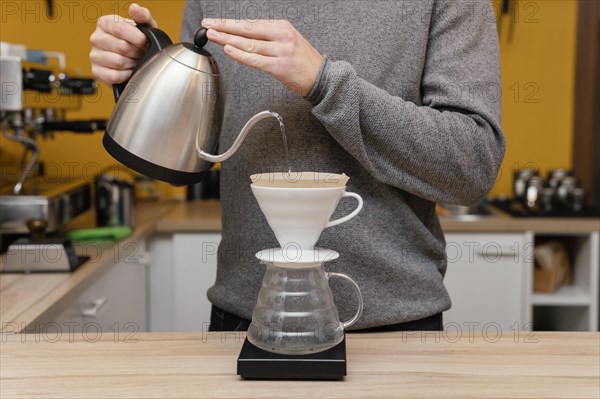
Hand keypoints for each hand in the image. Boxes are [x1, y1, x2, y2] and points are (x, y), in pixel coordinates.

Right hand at [90, 3, 157, 84]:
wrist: (134, 59)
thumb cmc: (138, 41)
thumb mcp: (145, 26)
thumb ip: (142, 16)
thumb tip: (134, 8)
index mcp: (105, 23)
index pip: (120, 28)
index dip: (137, 38)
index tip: (145, 42)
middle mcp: (96, 38)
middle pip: (121, 47)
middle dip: (137, 52)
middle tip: (141, 53)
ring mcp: (94, 55)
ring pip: (118, 62)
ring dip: (132, 64)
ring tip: (135, 61)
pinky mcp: (96, 71)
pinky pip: (114, 76)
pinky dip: (126, 75)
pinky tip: (129, 71)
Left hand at [202, 19, 323, 96]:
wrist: (322, 78)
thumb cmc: (303, 62)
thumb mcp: (288, 41)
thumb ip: (267, 37)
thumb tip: (242, 36)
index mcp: (282, 27)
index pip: (251, 23)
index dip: (230, 22)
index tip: (216, 22)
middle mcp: (281, 36)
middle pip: (246, 29)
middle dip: (224, 27)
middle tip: (208, 25)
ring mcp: (280, 51)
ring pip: (248, 43)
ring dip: (228, 39)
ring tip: (213, 36)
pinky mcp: (279, 66)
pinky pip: (255, 60)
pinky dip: (240, 54)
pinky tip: (229, 49)